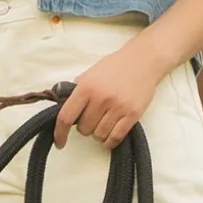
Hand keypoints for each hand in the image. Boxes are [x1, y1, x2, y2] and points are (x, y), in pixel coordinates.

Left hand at [53, 34, 169, 147]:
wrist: (143, 60)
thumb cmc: (115, 66)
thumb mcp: (90, 73)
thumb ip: (77, 89)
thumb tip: (63, 105)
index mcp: (86, 87)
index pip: (66, 117)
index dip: (60, 133)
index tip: (60, 142)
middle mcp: (101, 98)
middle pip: (84, 129)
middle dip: (85, 127)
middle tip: (92, 117)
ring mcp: (118, 107)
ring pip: (99, 135)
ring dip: (98, 133)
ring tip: (103, 123)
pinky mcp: (133, 114)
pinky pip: (115, 138)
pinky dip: (110, 141)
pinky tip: (109, 135)